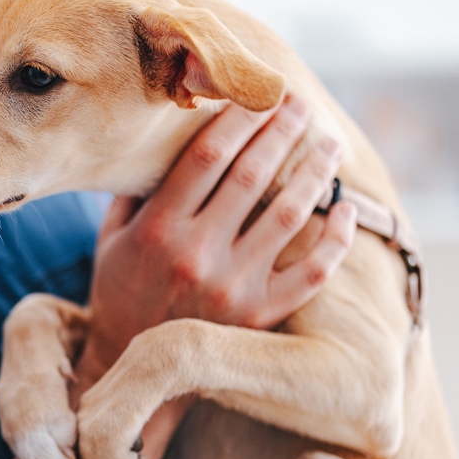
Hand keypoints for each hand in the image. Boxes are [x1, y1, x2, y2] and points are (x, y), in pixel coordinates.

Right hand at [77, 94, 357, 385]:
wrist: (131, 366)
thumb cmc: (119, 290)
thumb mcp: (112, 237)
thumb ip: (138, 190)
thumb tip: (168, 135)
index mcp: (158, 230)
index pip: (207, 155)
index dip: (239, 116)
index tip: (259, 91)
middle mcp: (197, 255)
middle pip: (252, 175)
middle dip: (281, 130)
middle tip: (300, 102)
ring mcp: (233, 287)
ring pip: (289, 216)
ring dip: (316, 173)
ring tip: (329, 144)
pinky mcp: (258, 316)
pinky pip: (311, 273)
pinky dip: (336, 240)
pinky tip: (346, 210)